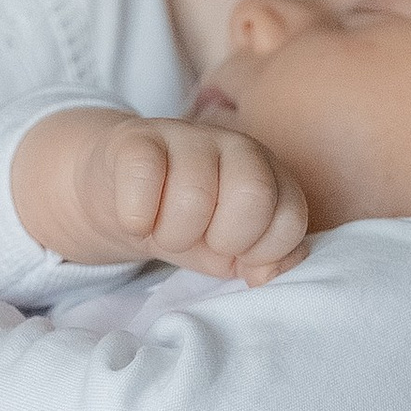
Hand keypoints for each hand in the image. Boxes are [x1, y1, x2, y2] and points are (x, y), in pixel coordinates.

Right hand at [10, 106, 310, 285]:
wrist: (121, 196)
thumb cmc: (187, 224)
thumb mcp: (233, 253)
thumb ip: (265, 262)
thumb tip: (263, 274)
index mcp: (270, 175)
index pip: (289, 220)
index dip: (259, 251)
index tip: (235, 252)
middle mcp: (237, 146)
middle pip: (252, 197)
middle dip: (224, 238)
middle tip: (200, 239)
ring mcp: (188, 135)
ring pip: (193, 197)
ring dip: (172, 234)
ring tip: (163, 229)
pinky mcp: (137, 137)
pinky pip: (143, 179)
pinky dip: (136, 217)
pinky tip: (136, 218)